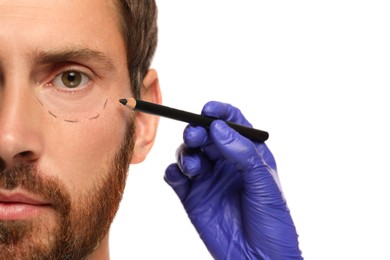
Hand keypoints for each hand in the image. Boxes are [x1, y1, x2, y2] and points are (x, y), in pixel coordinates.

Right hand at [165, 101, 301, 258]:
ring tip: (195, 165)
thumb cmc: (271, 221)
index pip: (232, 123)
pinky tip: (181, 175)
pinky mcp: (192, 197)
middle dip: (198, 130)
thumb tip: (219, 128)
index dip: (220, 112)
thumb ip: (242, 153)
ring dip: (186, 153)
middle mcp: (226, 163)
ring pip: (188, 153)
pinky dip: (173, 172)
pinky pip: (176, 177)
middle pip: (205, 135)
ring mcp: (208, 179)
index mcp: (247, 154)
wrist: (259, 259)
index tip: (209, 110)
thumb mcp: (264, 183)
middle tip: (196, 135)